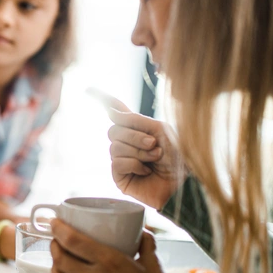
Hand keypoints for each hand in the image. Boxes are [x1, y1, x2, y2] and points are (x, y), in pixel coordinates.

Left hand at [50, 219, 170, 272]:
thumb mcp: (153, 262)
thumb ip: (145, 243)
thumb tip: (139, 231)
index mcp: (110, 261)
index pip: (73, 241)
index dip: (59, 229)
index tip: (55, 222)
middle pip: (60, 258)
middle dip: (54, 244)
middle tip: (57, 239)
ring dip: (54, 264)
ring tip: (59, 257)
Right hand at [98, 92, 184, 209]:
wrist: (184, 183)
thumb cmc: (179, 157)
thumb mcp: (160, 130)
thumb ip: (135, 120)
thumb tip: (111, 113)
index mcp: (139, 129)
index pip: (117, 111)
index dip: (102, 99)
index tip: (88, 89)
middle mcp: (128, 143)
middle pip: (114, 130)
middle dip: (134, 136)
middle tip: (154, 145)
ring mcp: (122, 160)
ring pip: (115, 147)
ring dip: (138, 152)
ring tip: (154, 160)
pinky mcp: (120, 177)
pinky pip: (116, 162)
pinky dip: (134, 164)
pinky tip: (146, 171)